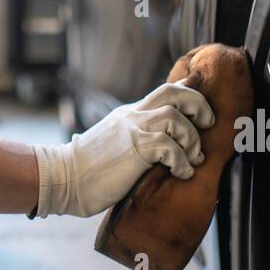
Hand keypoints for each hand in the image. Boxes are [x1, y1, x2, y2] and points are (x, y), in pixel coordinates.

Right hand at [30, 81, 214, 217]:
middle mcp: (133, 116)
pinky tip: (180, 173)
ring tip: (192, 159)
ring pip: (175, 117)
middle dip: (199, 105)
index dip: (190, 93)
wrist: (63, 178)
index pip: (165, 91)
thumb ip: (137, 138)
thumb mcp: (116, 144)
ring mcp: (132, 130)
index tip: (203, 109)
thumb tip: (161, 147)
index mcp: (131, 114)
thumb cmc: (90, 170)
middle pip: (174, 92)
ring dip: (192, 139)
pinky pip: (168, 146)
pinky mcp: (134, 148)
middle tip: (206, 125)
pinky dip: (182, 162)